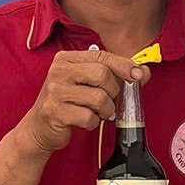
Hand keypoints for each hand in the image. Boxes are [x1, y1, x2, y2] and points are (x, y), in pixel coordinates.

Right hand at [19, 48, 150, 155]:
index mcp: (66, 59)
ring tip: (96, 112)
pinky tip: (84, 121)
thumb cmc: (68, 103)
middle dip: (112, 91)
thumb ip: (114, 75)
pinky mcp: (55, 112)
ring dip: (105, 110)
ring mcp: (55, 91)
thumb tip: (144, 72)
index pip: (101, 56)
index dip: (123, 65)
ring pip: (99, 98)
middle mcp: (58, 71)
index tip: (138, 75)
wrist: (40, 127)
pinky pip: (89, 117)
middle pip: (102, 75)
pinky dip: (93, 122)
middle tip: (107, 100)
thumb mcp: (88, 83)